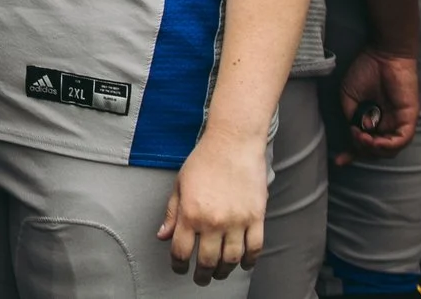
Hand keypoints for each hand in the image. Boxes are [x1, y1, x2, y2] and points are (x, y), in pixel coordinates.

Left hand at [157, 128, 267, 283]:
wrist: (233, 143)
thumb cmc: (204, 160)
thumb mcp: (180, 185)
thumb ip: (172, 213)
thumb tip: (163, 236)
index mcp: (191, 213)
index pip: (182, 251)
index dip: (179, 265)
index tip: (180, 268)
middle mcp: (214, 221)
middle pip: (208, 261)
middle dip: (202, 275)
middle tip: (201, 278)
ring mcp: (237, 221)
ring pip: (231, 259)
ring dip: (224, 271)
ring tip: (220, 272)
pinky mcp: (256, 217)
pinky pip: (254, 248)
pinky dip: (249, 260)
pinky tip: (242, 263)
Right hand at [332, 48, 418, 164]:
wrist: (382, 54)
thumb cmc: (365, 71)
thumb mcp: (349, 98)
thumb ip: (352, 117)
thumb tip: (357, 133)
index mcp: (373, 119)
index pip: (366, 144)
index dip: (353, 154)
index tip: (339, 161)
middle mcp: (387, 124)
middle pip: (378, 151)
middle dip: (363, 150)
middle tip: (355, 137)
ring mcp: (399, 122)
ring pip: (391, 149)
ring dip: (375, 149)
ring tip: (364, 138)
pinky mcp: (409, 117)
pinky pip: (403, 139)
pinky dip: (389, 144)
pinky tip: (376, 141)